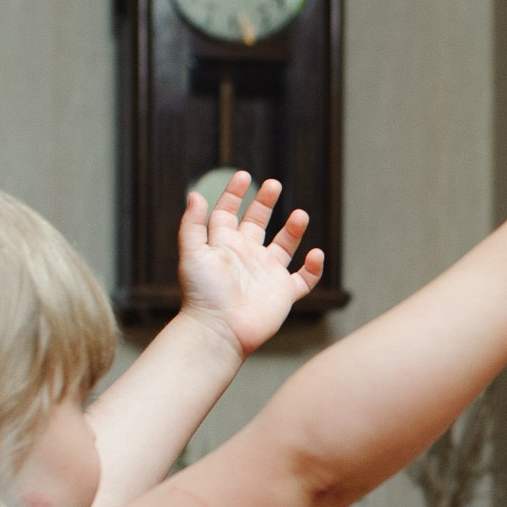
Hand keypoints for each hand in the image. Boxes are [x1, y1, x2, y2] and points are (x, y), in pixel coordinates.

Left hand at [175, 173, 325, 357]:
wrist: (219, 330)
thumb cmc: (203, 293)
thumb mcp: (193, 253)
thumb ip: (193, 224)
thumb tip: (196, 194)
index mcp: (224, 245)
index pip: (228, 213)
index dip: (234, 194)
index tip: (243, 176)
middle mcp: (246, 256)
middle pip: (258, 223)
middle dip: (265, 202)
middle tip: (274, 184)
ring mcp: (266, 274)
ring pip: (284, 246)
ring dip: (293, 229)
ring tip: (300, 214)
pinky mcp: (283, 293)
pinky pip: (304, 278)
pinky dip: (313, 267)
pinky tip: (314, 255)